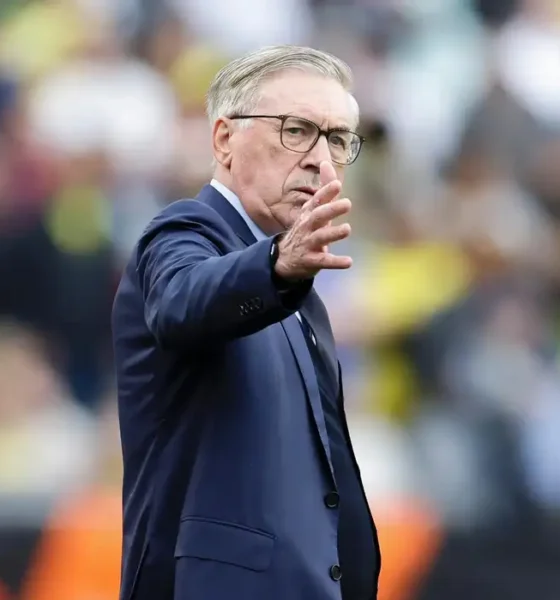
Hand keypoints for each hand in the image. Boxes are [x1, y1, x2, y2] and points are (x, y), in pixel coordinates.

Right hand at [275, 161, 351, 280]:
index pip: (316, 200)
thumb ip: (324, 189)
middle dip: (331, 209)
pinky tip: (349, 262)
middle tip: (348, 204)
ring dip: (333, 233)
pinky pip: (324, 261)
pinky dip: (336, 262)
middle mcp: (307, 227)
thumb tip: (326, 162)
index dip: (325, 192)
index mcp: (309, 213)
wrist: (285, 259)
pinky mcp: (311, 261)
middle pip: (318, 216)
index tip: (337, 184)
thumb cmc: (306, 230)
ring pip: (320, 238)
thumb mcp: (314, 210)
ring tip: (347, 229)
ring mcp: (308, 244)